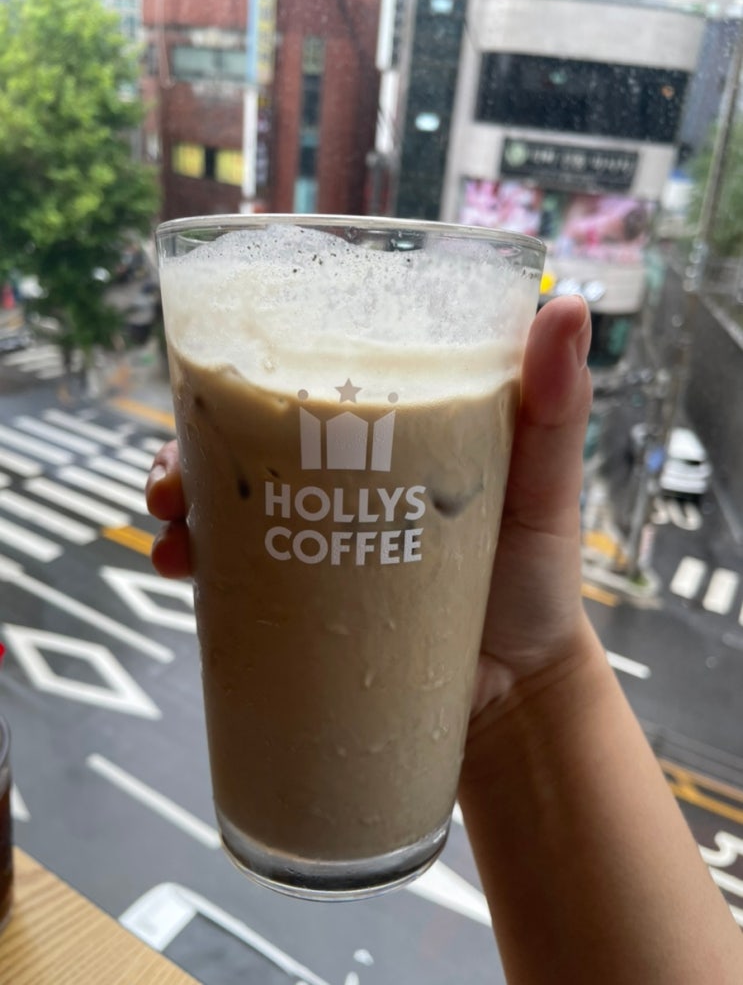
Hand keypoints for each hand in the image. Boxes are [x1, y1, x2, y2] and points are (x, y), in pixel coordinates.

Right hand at [145, 294, 593, 717]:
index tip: (211, 357)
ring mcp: (316, 541)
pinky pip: (233, 576)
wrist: (516, 694)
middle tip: (176, 469)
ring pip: (226, 504)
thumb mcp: (546, 488)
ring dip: (180, 501)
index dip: (249, 366)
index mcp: (387, 437)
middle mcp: (339, 481)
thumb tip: (566, 306)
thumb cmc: (537, 581)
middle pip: (247, 442)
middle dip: (193, 444)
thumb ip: (556, 410)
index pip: (310, 383)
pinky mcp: (304, 605)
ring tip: (172, 526)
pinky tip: (178, 567)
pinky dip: (195, 564)